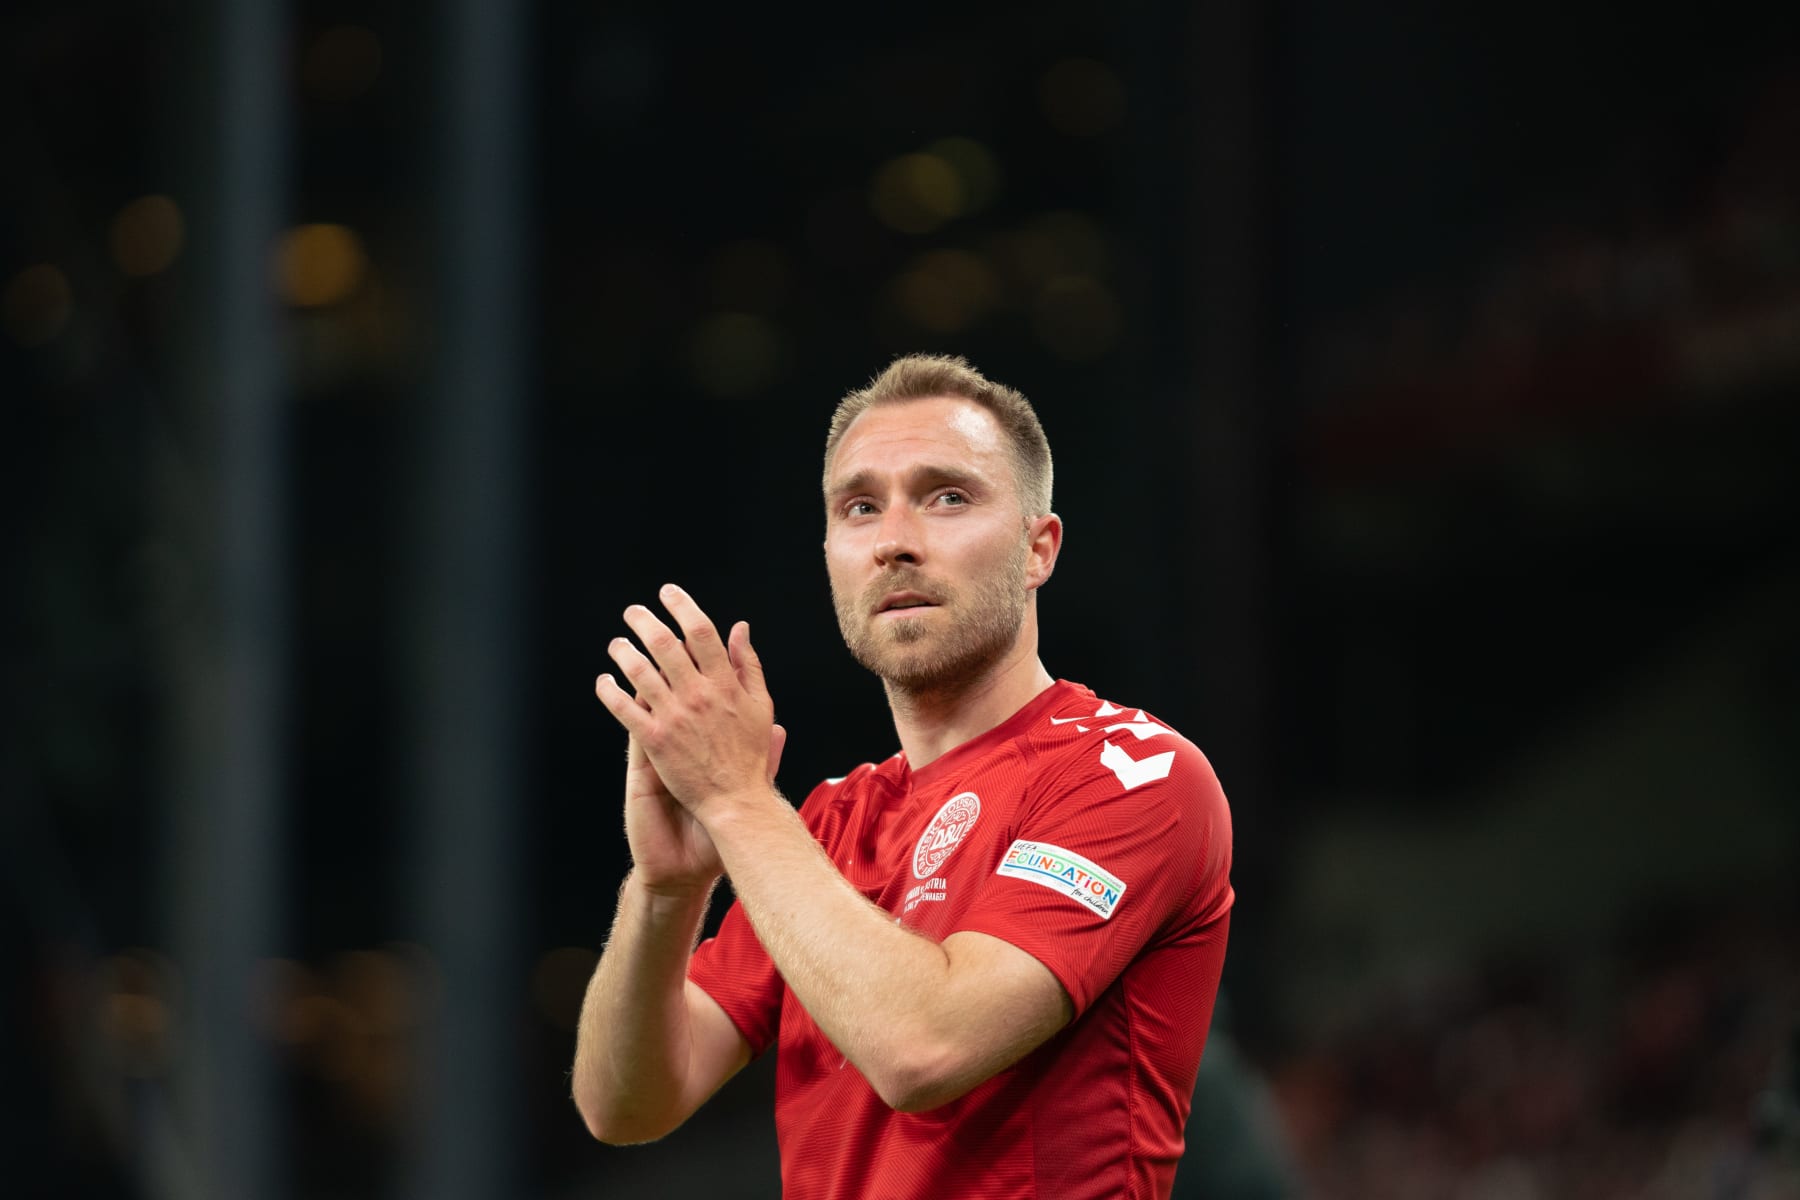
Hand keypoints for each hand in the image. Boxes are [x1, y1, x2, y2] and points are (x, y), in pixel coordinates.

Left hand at [595, 584, 783, 825]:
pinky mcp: (655, 741)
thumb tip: (740, 628)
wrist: (735, 802)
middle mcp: (698, 696)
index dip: (682, 606)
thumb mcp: (760, 705)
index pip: (701, 632)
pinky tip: (603, 682)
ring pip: (640, 673)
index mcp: (725, 684)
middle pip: (665, 645)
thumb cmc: (748, 756)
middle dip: (645, 621)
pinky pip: (625, 709)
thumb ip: (748, 664)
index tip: (668, 594)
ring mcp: (674, 718)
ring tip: (617, 644)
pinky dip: (610, 692)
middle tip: (633, 612)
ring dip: (624, 652)